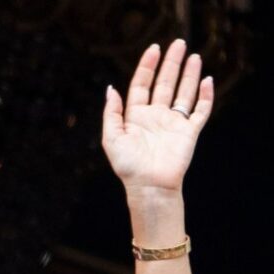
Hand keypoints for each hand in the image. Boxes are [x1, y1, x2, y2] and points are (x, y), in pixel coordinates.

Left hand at [102, 39, 212, 196]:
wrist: (149, 186)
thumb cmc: (127, 166)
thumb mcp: (111, 138)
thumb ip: (111, 113)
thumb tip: (111, 88)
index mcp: (136, 116)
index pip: (142, 84)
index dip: (147, 66)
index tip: (154, 49)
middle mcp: (155, 116)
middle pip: (164, 84)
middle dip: (171, 64)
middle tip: (178, 43)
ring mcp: (173, 123)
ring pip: (183, 93)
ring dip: (189, 75)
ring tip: (193, 56)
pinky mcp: (189, 132)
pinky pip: (200, 111)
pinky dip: (205, 96)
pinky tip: (206, 81)